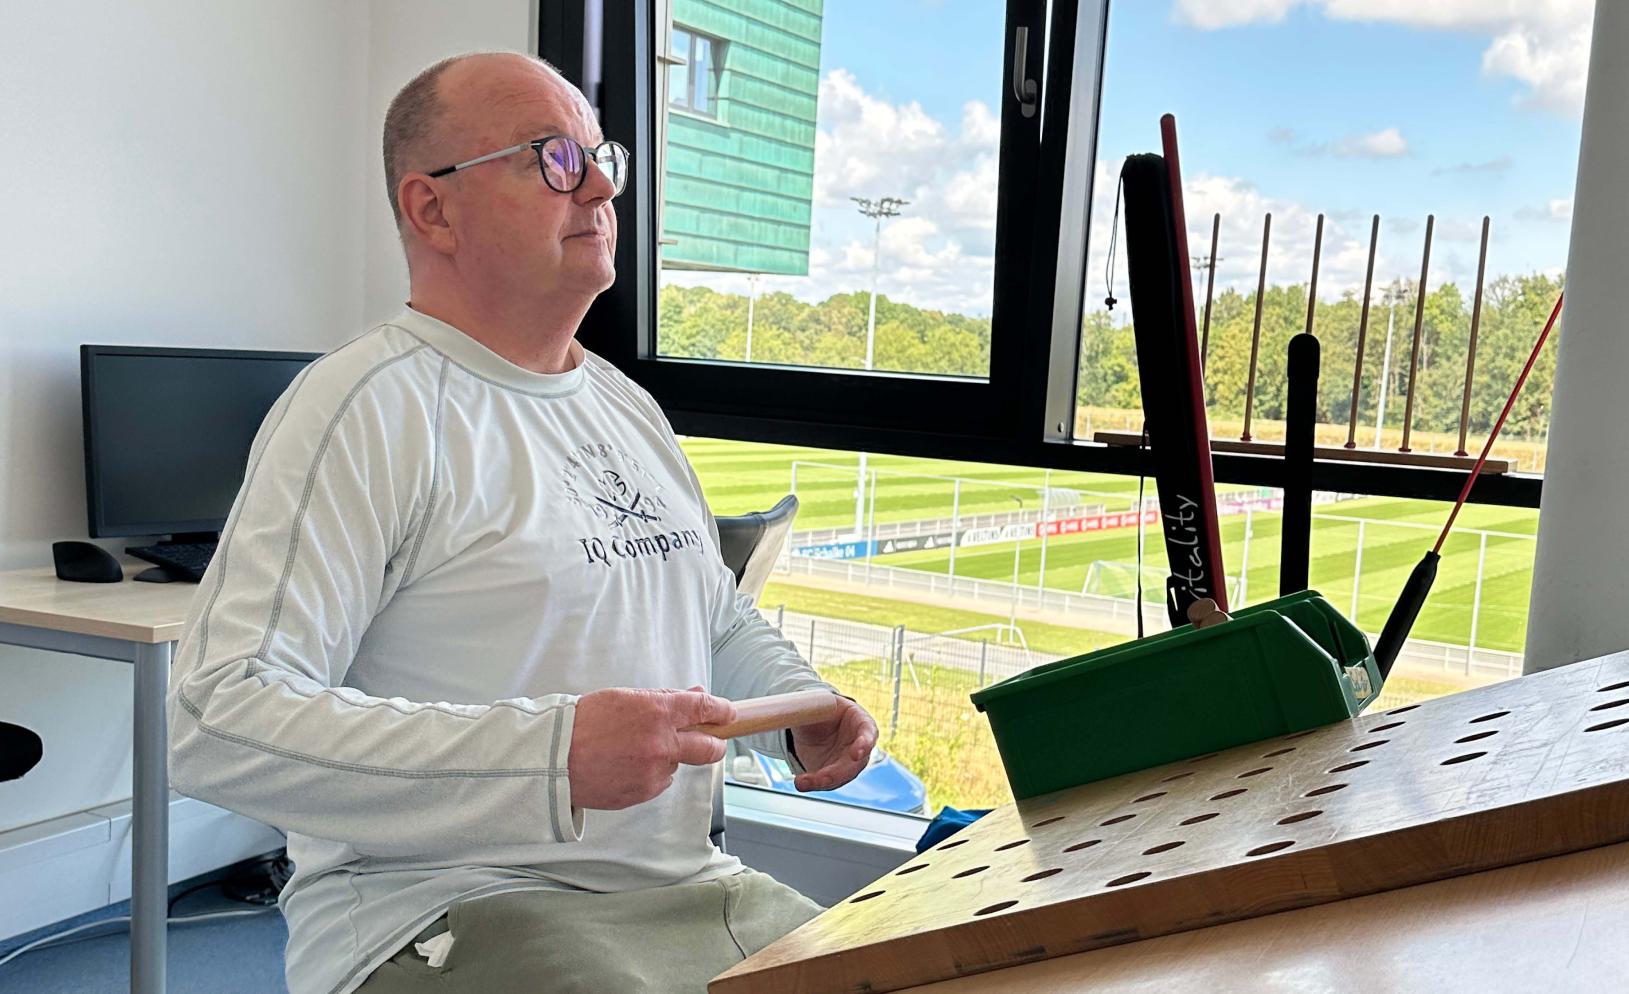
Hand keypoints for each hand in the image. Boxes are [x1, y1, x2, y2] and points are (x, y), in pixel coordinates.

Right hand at [568, 687, 735, 809]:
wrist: (553, 758)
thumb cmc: (583, 723)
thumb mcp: (625, 698)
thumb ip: (665, 699)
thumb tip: (695, 694)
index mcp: (657, 712)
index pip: (704, 708)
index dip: (721, 710)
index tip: (728, 713)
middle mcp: (661, 744)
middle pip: (709, 748)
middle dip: (715, 744)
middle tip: (713, 741)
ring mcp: (654, 771)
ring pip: (676, 764)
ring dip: (666, 757)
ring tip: (633, 750)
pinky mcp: (644, 793)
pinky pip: (658, 782)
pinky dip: (649, 774)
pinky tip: (625, 765)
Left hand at [789, 696, 877, 792]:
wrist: (814, 725)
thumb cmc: (822, 710)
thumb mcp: (816, 705)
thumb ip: (809, 707)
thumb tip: (791, 708)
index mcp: (861, 722)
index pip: (869, 733)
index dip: (864, 744)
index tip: (856, 753)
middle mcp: (860, 746)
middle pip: (854, 764)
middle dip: (838, 773)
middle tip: (821, 779)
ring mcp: (849, 763)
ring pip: (840, 777)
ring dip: (822, 781)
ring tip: (802, 782)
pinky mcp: (835, 774)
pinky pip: (827, 782)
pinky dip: (813, 784)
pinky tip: (801, 782)